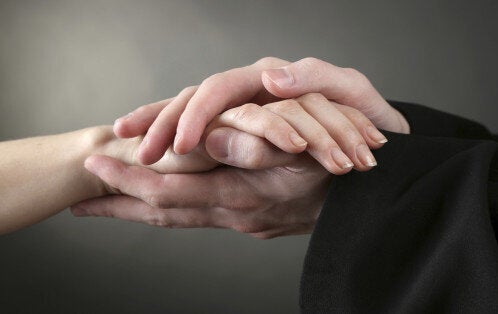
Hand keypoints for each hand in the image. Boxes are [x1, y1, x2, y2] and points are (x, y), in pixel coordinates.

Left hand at [72, 128, 330, 238]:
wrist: (361, 210)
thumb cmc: (337, 175)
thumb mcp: (302, 154)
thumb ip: (257, 147)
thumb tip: (209, 140)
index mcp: (239, 196)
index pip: (167, 193)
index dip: (127, 181)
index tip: (95, 166)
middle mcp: (233, 214)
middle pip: (163, 214)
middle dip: (120, 206)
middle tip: (81, 202)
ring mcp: (240, 221)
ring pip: (178, 219)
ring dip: (140, 212)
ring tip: (110, 206)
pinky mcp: (249, 220)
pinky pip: (198, 218)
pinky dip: (170, 211)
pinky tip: (162, 206)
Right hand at [117, 57, 408, 164]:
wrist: (377, 142)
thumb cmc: (367, 117)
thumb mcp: (350, 93)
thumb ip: (315, 79)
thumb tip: (269, 80)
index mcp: (271, 79)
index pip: (219, 89)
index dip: (197, 114)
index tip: (179, 146)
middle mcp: (253, 92)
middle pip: (195, 100)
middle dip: (163, 122)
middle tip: (136, 152)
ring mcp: (247, 114)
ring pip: (193, 114)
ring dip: (159, 127)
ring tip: (130, 146)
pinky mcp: (248, 137)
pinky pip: (207, 138)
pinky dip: (176, 138)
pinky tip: (150, 154)